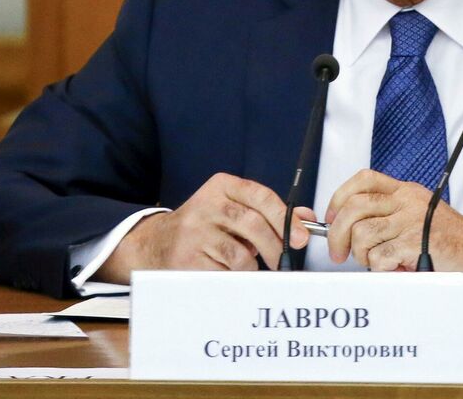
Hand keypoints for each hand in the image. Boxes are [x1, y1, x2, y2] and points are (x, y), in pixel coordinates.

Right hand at [99, 173, 314, 281]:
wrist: (157, 242)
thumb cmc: (204, 225)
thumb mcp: (234, 208)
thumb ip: (269, 211)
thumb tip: (306, 219)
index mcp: (222, 186)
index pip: (261, 196)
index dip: (285, 218)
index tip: (301, 237)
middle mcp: (207, 204)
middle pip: (253, 225)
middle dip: (275, 247)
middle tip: (282, 260)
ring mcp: (194, 231)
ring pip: (240, 254)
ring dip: (253, 266)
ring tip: (249, 266)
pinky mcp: (186, 258)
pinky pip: (224, 273)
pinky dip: (234, 277)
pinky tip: (230, 273)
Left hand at [324, 169, 462, 274]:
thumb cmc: (451, 241)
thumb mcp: (419, 216)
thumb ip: (390, 217)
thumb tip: (348, 229)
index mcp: (406, 191)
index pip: (364, 179)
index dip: (340, 196)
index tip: (332, 217)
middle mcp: (407, 200)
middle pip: (354, 207)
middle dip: (338, 234)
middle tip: (339, 253)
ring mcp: (411, 219)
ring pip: (362, 234)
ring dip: (363, 256)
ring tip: (379, 263)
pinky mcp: (415, 242)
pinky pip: (379, 257)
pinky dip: (382, 269)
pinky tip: (397, 269)